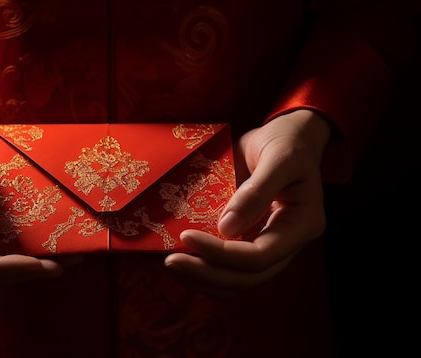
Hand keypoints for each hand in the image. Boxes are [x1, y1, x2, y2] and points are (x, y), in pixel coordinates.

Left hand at [165, 109, 330, 294]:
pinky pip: (231, 270)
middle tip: (171, 260)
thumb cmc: (287, 142)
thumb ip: (256, 192)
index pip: (260, 256)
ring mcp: (270, 247)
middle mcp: (288, 243)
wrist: (289, 138)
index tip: (187, 236)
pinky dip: (206, 272)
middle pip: (248, 278)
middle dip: (207, 273)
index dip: (222, 253)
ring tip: (172, 263)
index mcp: (302, 224)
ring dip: (203, 280)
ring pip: (238, 282)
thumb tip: (226, 229)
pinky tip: (184, 260)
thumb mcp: (278, 158)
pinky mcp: (252, 243)